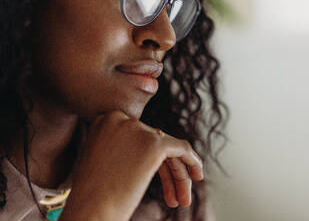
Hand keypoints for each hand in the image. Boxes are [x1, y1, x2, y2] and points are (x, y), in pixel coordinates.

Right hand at [60, 110, 203, 220]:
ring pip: (169, 148)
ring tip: (183, 200)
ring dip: (178, 175)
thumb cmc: (92, 195)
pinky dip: (192, 161)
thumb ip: (124, 147)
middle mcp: (120, 119)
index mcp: (105, 120)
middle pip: (156, 142)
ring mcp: (138, 129)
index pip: (139, 135)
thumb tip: (151, 150)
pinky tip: (197, 175)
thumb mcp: (103, 159)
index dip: (153, 159)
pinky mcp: (154, 143)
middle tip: (173, 196)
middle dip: (167, 170)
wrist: (89, 211)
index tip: (160, 178)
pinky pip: (182, 148)